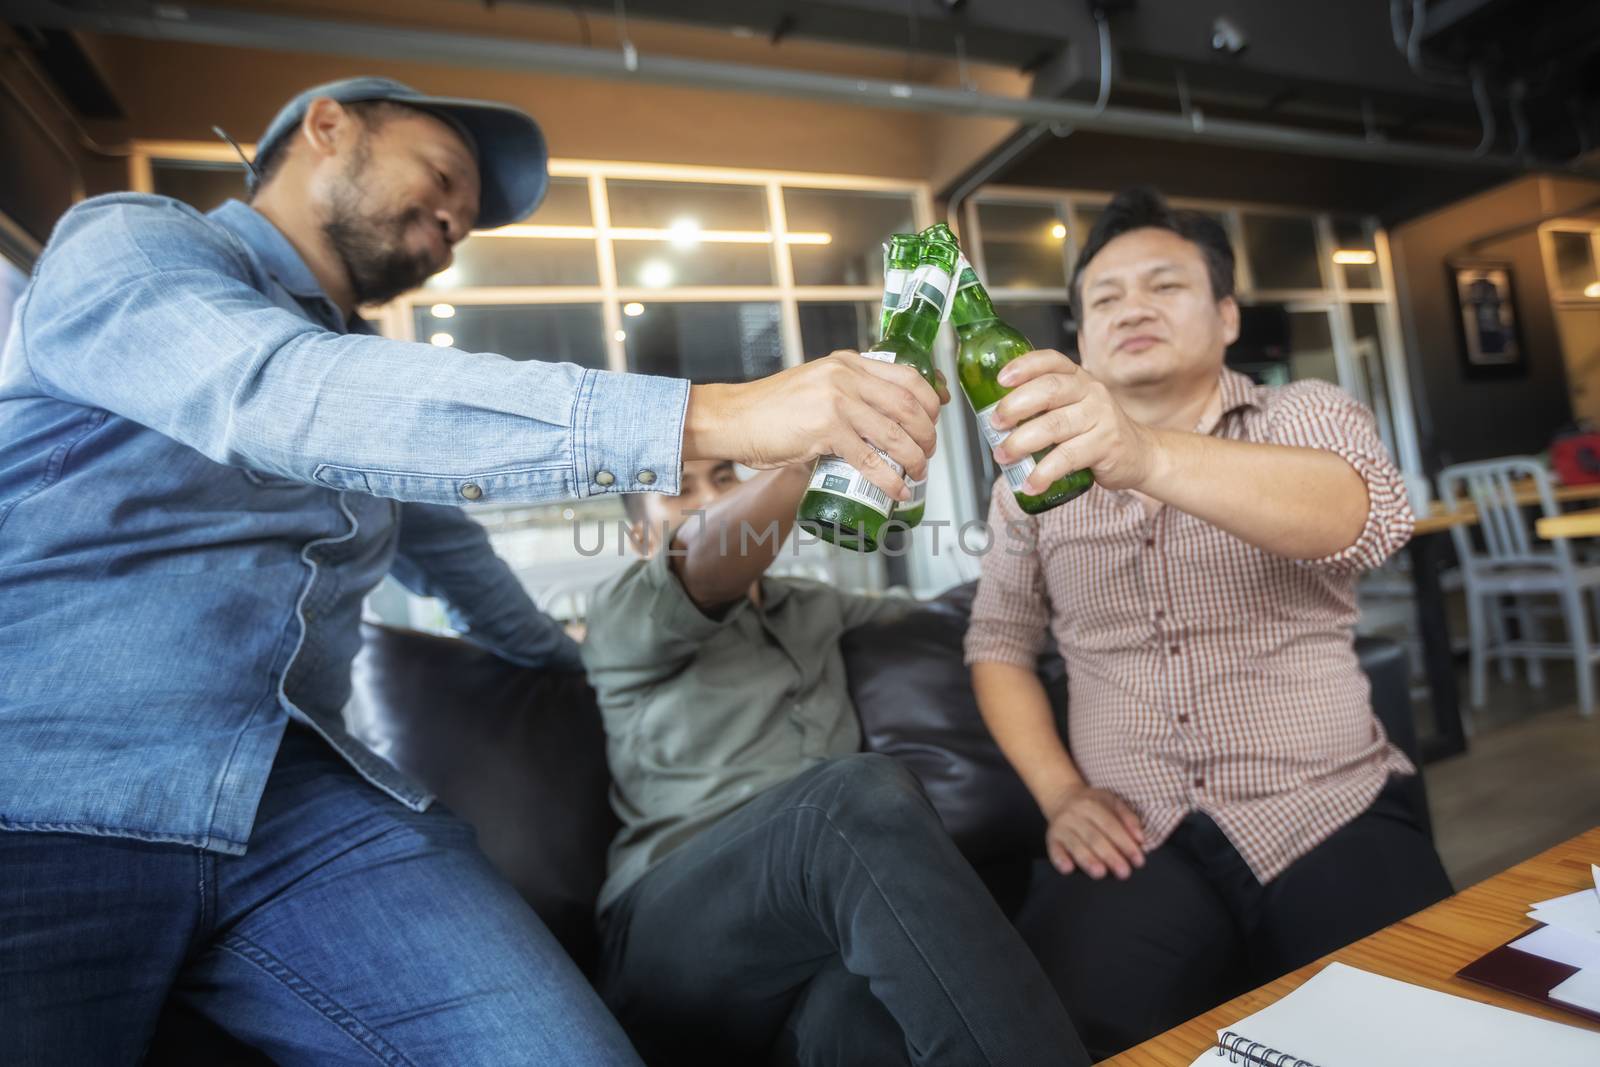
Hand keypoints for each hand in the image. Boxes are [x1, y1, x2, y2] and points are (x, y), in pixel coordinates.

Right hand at [684, 351, 940, 501]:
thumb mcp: (814, 386)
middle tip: (928, 453)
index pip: (907, 375)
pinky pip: (870, 459)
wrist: (732, 418)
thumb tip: (874, 429)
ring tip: (917, 473)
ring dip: (914, 458)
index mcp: (847, 363)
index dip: (930, 400)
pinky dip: (889, 479)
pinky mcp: (825, 429)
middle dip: (927, 434)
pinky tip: (896, 490)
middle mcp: (846, 376)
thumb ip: (844, 398)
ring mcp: (836, 401)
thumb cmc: (768, 410)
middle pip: (908, 404)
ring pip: (895, 432)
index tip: (937, 419)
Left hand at [989, 350, 1162, 494]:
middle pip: (1049, 390)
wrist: (1139, 454)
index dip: (1024, 366)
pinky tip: (1030, 483)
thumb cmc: (1094, 430)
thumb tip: (992, 419)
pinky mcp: (1106, 446)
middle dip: (1015, 406)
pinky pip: (1067, 458)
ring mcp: (1101, 418)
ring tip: (1003, 456)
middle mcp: (1091, 392)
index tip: (1001, 379)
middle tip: (995, 424)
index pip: (1051, 361)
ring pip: (1054, 426)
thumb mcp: (1073, 407)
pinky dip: (1043, 473)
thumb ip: (1042, 406)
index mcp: (1078, 378)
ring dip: (1021, 442)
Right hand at [1043, 783, 1145, 879]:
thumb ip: (1128, 817)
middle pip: (1094, 837)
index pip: (1111, 825)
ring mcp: (1061, 826)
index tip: (1138, 860)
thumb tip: (1140, 838)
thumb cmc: (1093, 806)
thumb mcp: (1112, 802)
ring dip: (1088, 859)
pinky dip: (1060, 859)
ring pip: (1075, 844)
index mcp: (1092, 804)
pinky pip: (1054, 850)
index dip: (1125, 843)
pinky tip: (1068, 869)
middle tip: (1124, 872)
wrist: (1063, 798)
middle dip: (1110, 856)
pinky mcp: (1051, 838)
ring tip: (1100, 873)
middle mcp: (1074, 814)